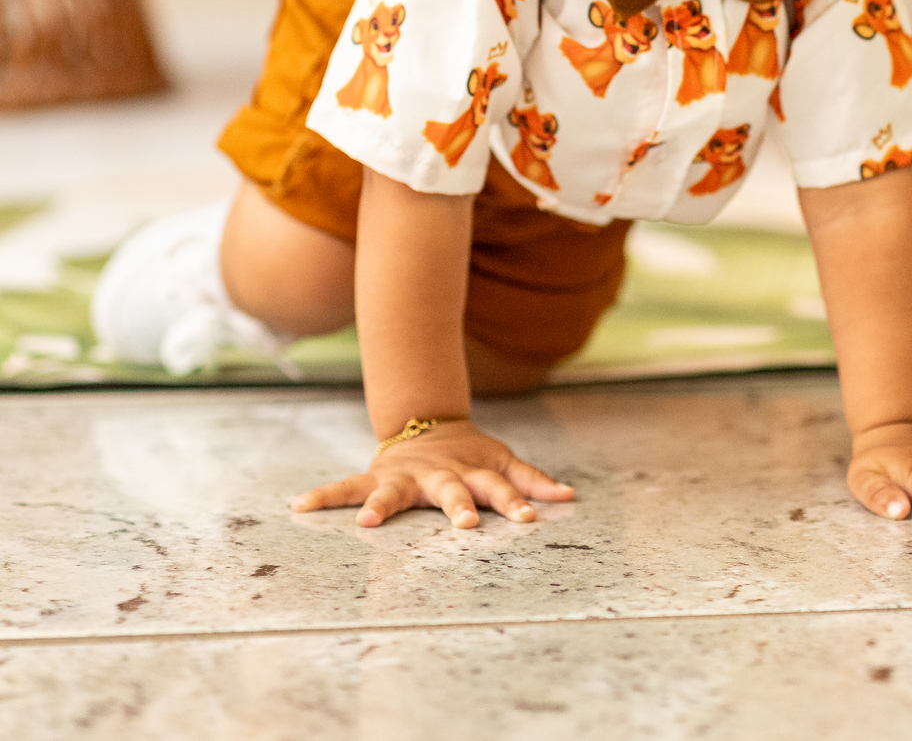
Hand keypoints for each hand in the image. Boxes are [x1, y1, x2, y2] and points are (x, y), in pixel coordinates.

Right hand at [291, 419, 575, 529]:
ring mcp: (404, 478)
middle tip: (466, 524)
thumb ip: (531, 479)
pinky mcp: (375, 480)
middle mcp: (438, 476)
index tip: (528, 518)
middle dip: (458, 507)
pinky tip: (298, 505)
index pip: (499, 488)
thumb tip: (570, 496)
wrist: (426, 427)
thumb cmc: (469, 456)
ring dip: (378, 505)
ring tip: (365, 522)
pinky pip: (344, 487)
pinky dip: (323, 496)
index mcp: (471, 473)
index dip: (515, 502)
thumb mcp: (502, 461)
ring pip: (391, 492)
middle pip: (451, 492)